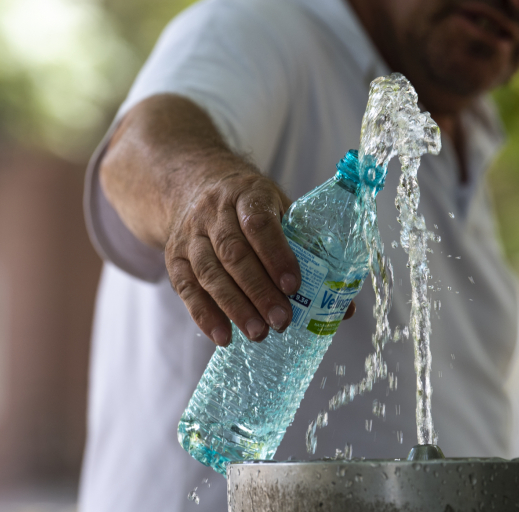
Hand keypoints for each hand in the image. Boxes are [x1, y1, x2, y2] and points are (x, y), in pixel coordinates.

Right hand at [100, 94, 355, 347]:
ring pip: (209, 273)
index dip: (276, 255)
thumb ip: (309, 250)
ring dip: (234, 307)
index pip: (259, 224)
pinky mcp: (174, 257)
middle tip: (282, 321)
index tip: (294, 286)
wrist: (192, 184)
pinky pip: (186, 288)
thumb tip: (344, 306)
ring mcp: (191, 235)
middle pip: (234, 254)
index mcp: (247, 195)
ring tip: (258, 334)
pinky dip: (204, 314)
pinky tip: (223, 336)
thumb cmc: (249, 205)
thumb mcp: (280, 209)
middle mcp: (214, 213)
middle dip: (259, 291)